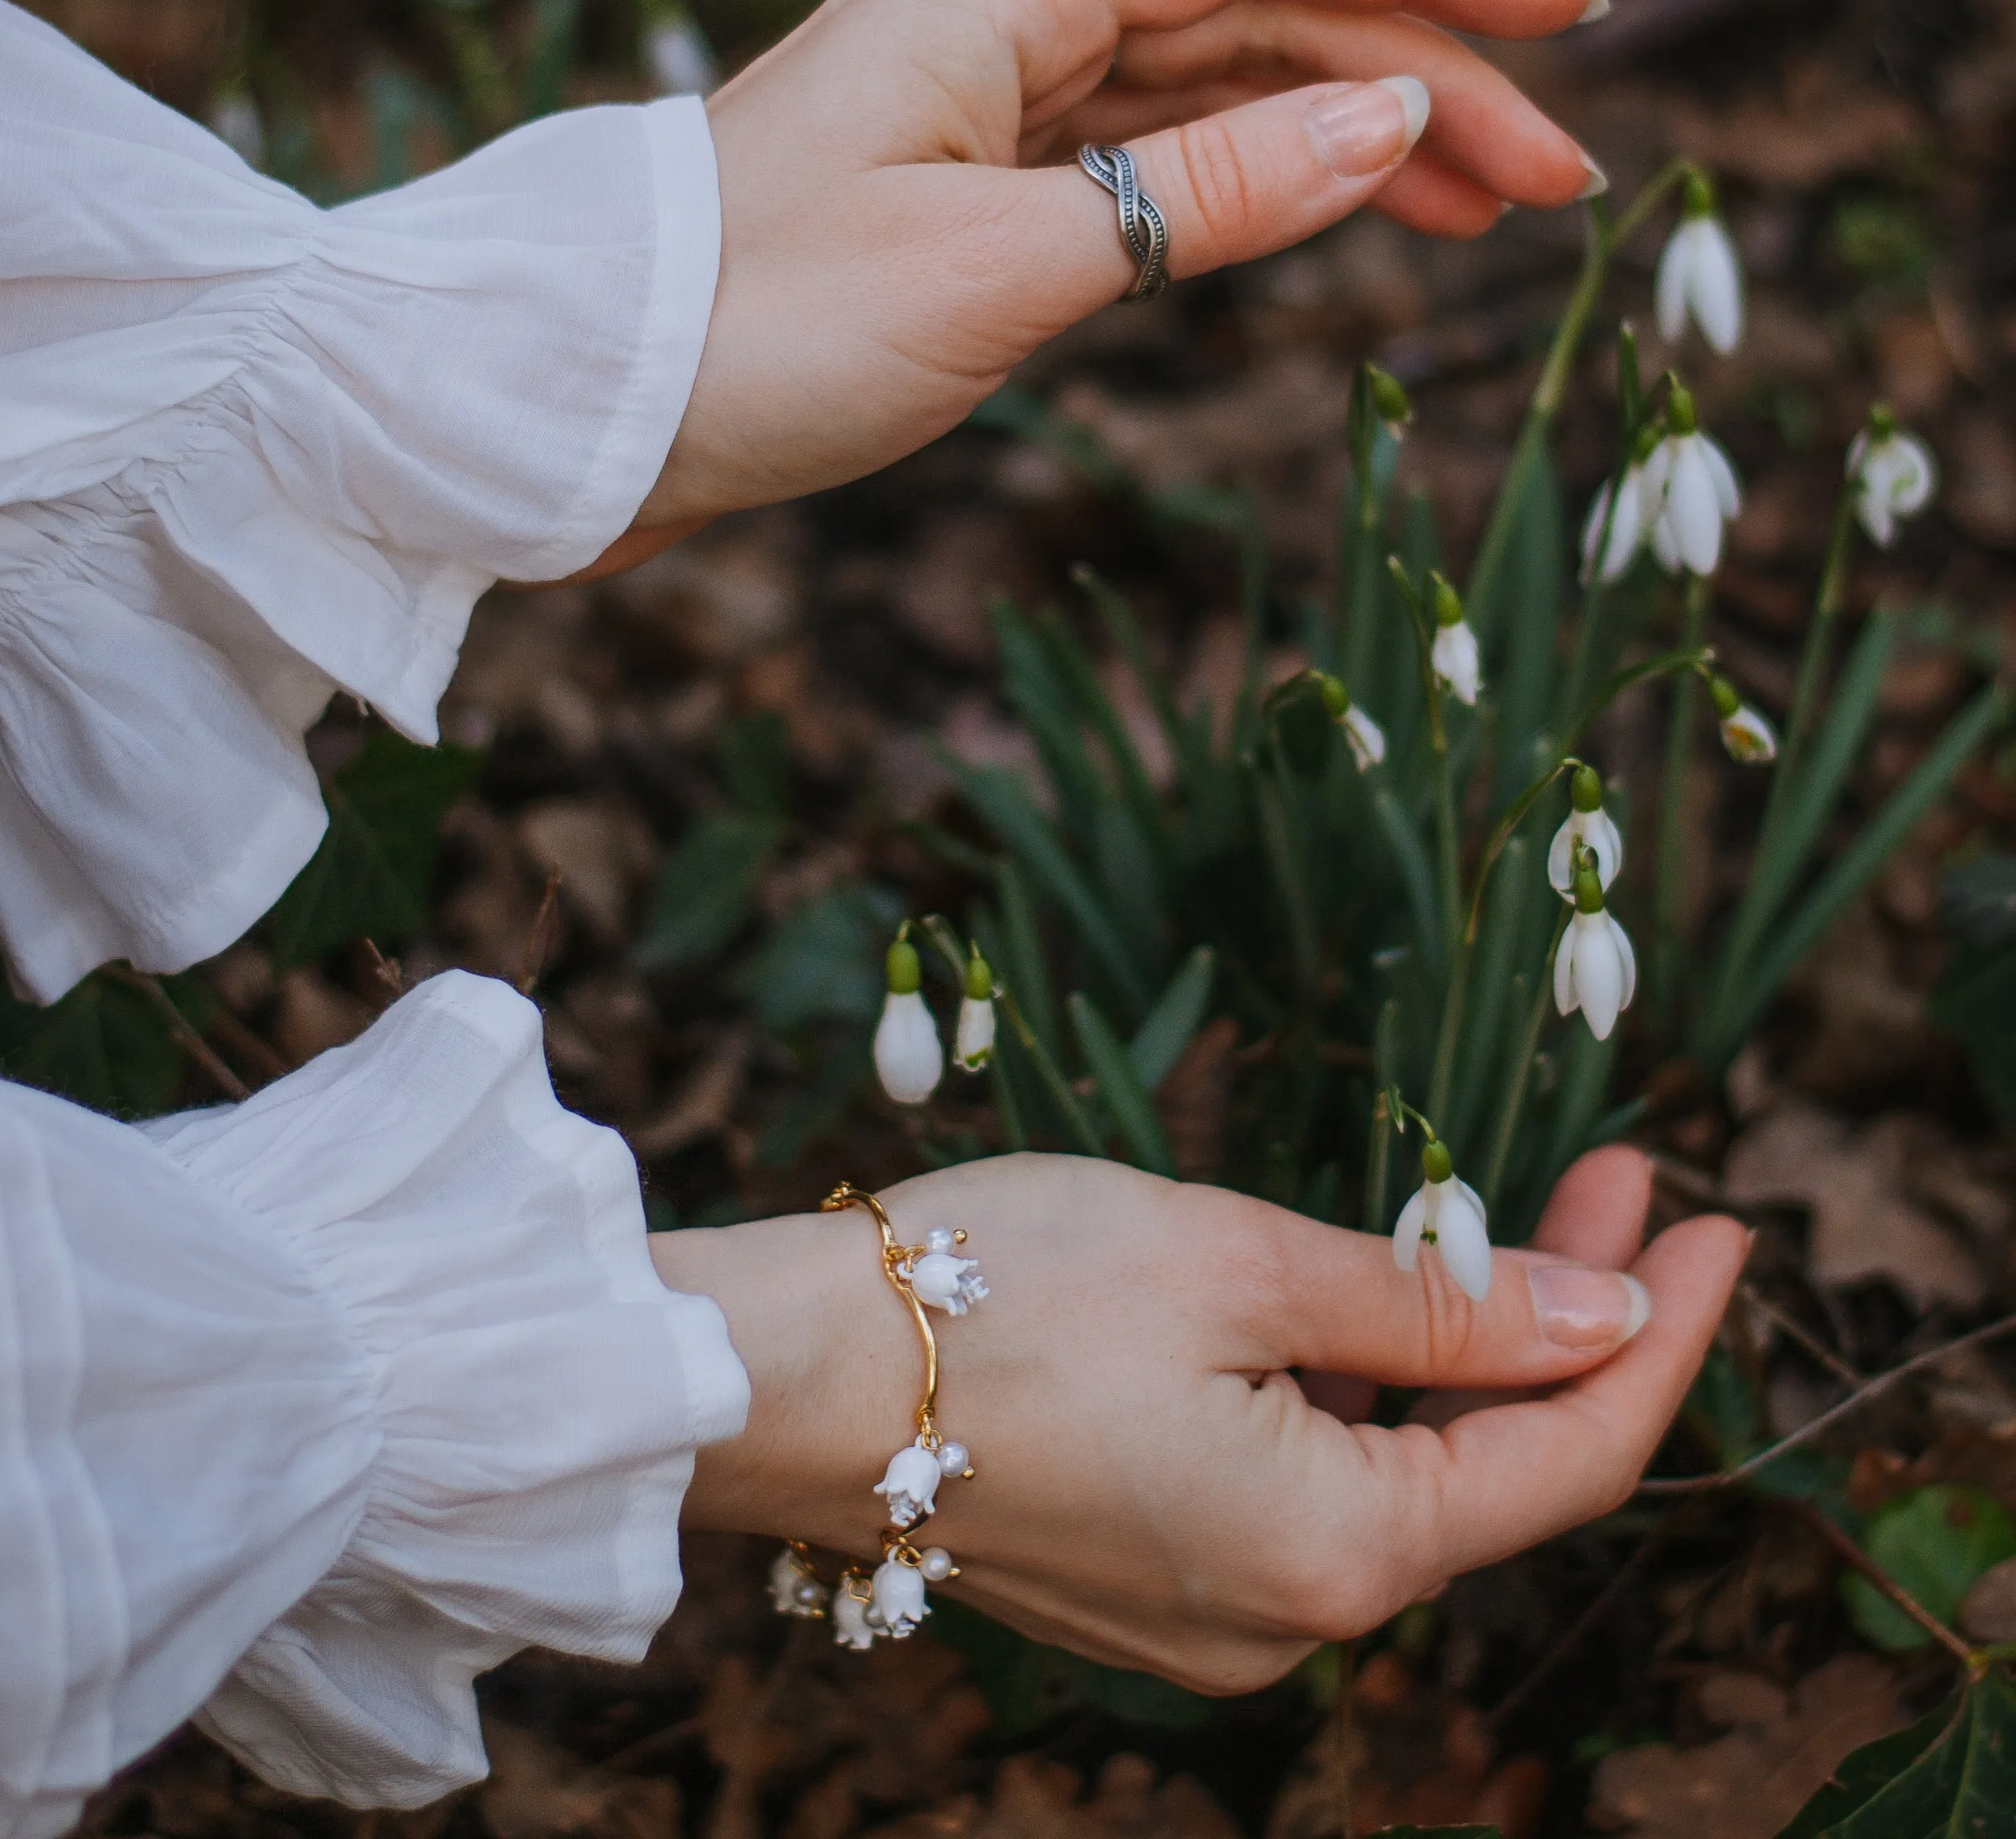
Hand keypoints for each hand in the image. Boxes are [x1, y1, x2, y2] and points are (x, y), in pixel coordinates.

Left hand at [580, 0, 1603, 578]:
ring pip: (1212, 103)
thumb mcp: (1004, 270)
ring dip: (1346, 149)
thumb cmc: (760, 333)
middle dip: (1416, 86)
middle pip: (1259, 21)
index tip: (1561, 22)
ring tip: (1477, 219)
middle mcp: (1003, 29)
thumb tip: (1386, 116)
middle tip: (1553, 184)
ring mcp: (988, 114)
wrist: (588, 408)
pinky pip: (1145, 174)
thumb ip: (1204, 195)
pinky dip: (1244, 200)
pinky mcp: (969, 200)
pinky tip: (1322, 222)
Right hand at [650, 1148, 1743, 1693]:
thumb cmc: (1001, 1289)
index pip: (1563, 1458)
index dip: (1659, 1337)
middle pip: (1483, 1471)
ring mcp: (1210, 1610)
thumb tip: (1601, 1313)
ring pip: (1391, 1476)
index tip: (1715, 1221)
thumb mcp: (1239, 1260)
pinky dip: (1358, 1395)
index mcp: (1328, 1554)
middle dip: (1560, 1322)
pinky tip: (1364, 1304)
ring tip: (1492, 1213)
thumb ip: (1436, 1308)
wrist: (786, 1373)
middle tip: (1616, 1179)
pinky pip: (1302, 1489)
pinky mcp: (1151, 1576)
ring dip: (1452, 1351)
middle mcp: (1284, 1619)